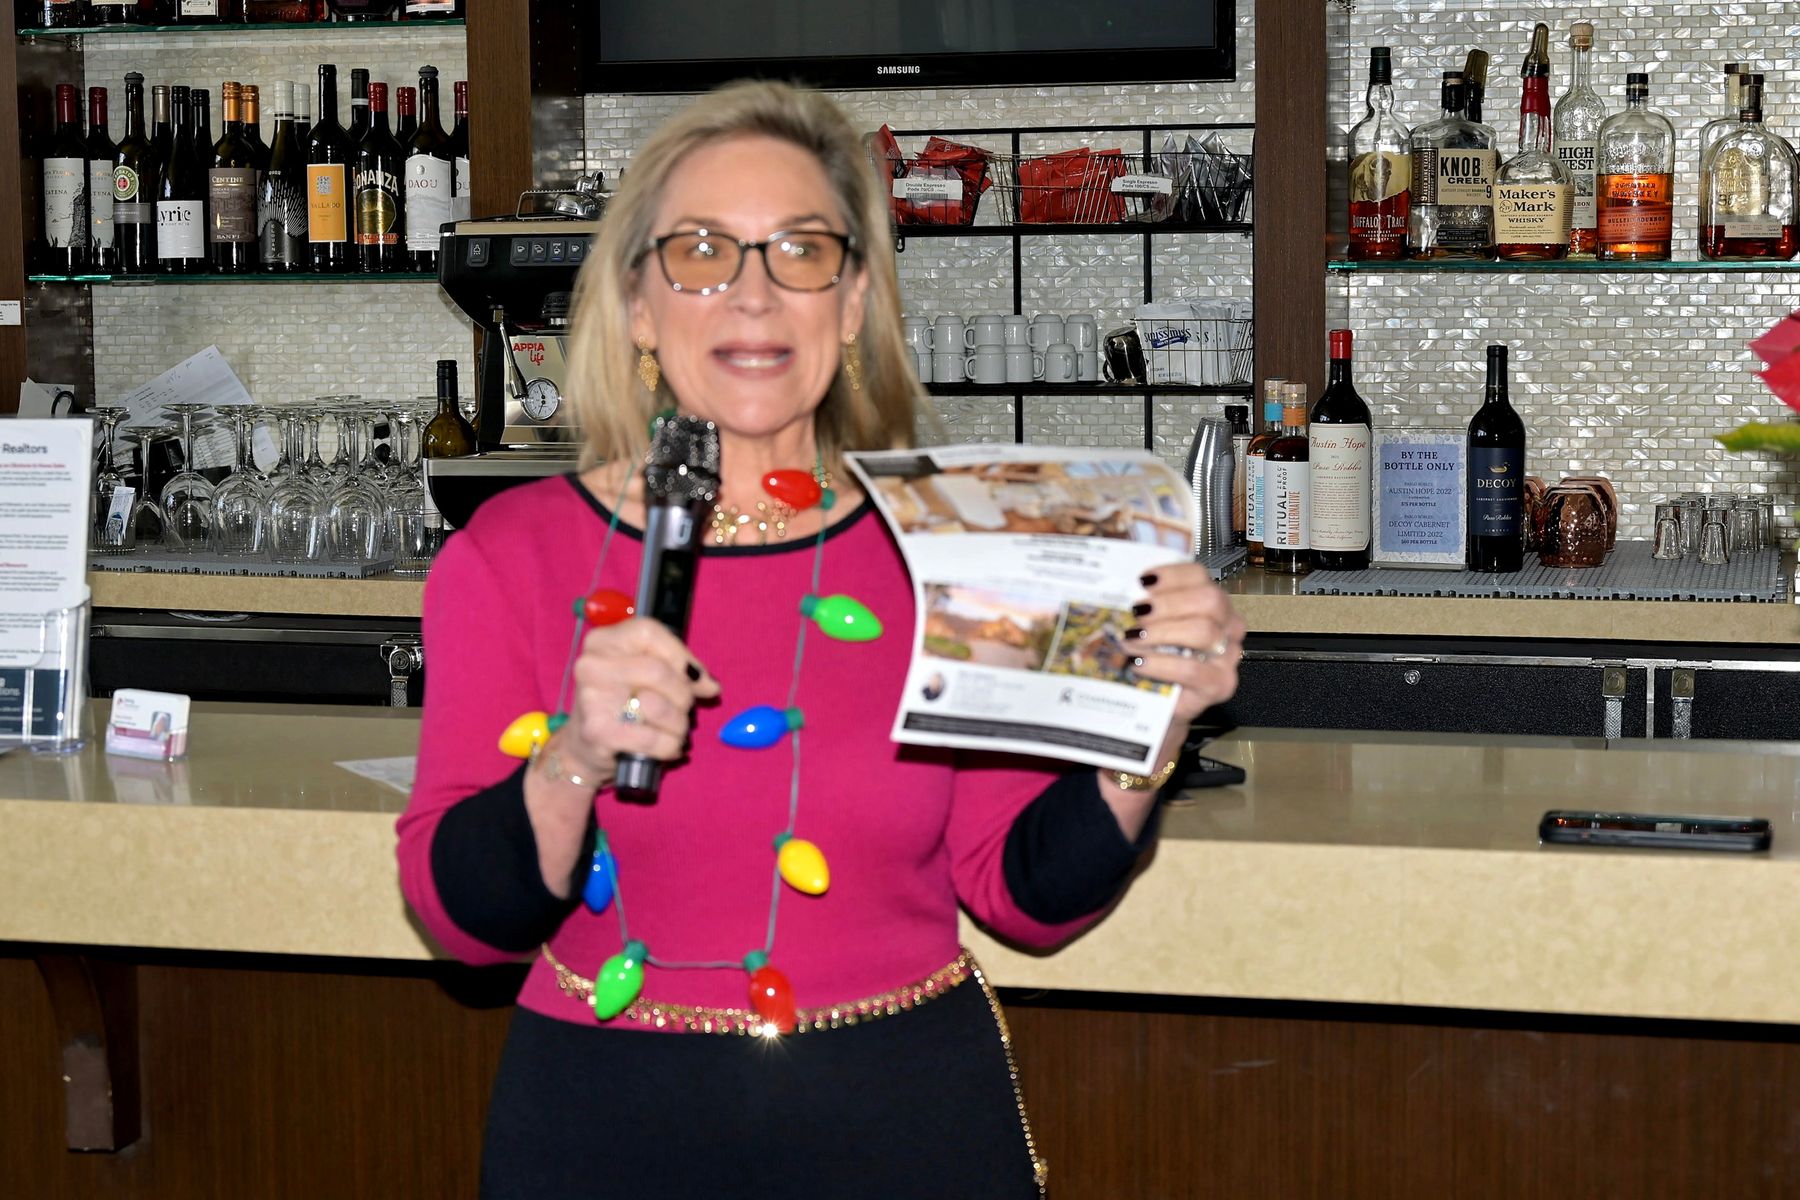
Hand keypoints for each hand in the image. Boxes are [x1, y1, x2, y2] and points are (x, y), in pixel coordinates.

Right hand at [562, 617, 721, 783]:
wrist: (584, 747)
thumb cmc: (621, 704)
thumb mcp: (643, 675)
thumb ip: (678, 670)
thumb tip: (710, 685)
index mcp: (602, 641)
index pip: (649, 632)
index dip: (680, 655)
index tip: (695, 677)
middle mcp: (591, 665)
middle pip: (658, 671)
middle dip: (683, 695)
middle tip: (684, 709)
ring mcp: (591, 699)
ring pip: (659, 706)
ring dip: (679, 724)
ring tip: (675, 730)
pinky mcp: (598, 733)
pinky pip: (654, 739)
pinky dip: (669, 746)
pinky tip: (667, 747)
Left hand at [1125, 563, 1244, 725]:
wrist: (1159, 702)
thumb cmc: (1155, 657)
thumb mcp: (1150, 625)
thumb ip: (1145, 605)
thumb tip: (1121, 588)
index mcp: (1210, 602)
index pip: (1199, 575)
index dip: (1171, 575)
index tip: (1142, 582)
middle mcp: (1226, 624)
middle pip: (1209, 600)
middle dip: (1168, 604)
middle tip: (1137, 612)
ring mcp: (1227, 655)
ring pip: (1203, 631)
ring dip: (1162, 632)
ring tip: (1131, 639)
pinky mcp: (1220, 684)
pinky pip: (1192, 669)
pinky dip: (1161, 664)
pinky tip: (1139, 664)